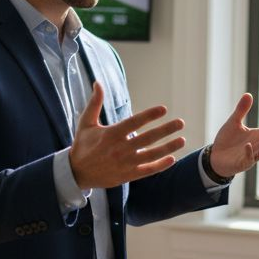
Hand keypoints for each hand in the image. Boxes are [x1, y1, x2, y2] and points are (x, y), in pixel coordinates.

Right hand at [69, 82, 186, 188]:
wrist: (76, 173)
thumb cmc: (82, 145)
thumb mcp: (86, 123)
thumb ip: (95, 103)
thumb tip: (98, 83)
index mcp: (111, 134)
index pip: (134, 123)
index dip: (149, 115)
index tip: (163, 109)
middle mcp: (120, 149)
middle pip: (148, 138)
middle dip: (166, 130)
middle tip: (180, 122)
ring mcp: (125, 163)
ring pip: (151, 154)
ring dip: (168, 147)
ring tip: (182, 139)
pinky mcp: (127, 175)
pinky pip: (147, 170)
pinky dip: (160, 165)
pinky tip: (172, 159)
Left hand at [208, 93, 258, 178]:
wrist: (215, 157)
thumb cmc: (227, 140)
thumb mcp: (234, 123)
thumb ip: (241, 110)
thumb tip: (248, 94)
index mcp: (258, 136)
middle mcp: (258, 146)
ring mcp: (251, 155)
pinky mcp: (242, 163)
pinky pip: (249, 160)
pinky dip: (249, 153)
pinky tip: (247, 145)